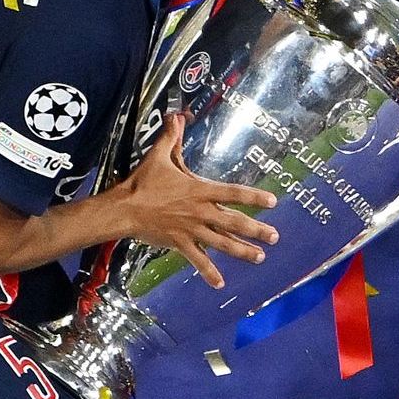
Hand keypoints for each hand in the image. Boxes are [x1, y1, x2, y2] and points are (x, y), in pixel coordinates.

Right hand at [111, 119, 278, 286]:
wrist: (123, 209)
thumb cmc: (142, 183)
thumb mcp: (158, 157)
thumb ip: (170, 138)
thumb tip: (175, 115)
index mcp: (200, 191)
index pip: (234, 193)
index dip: (255, 197)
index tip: (273, 202)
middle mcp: (200, 212)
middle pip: (234, 222)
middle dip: (256, 230)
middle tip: (275, 237)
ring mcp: (191, 230)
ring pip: (221, 243)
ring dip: (242, 251)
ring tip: (260, 257)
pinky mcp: (179, 243)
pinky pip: (197, 260)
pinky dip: (209, 272)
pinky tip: (220, 284)